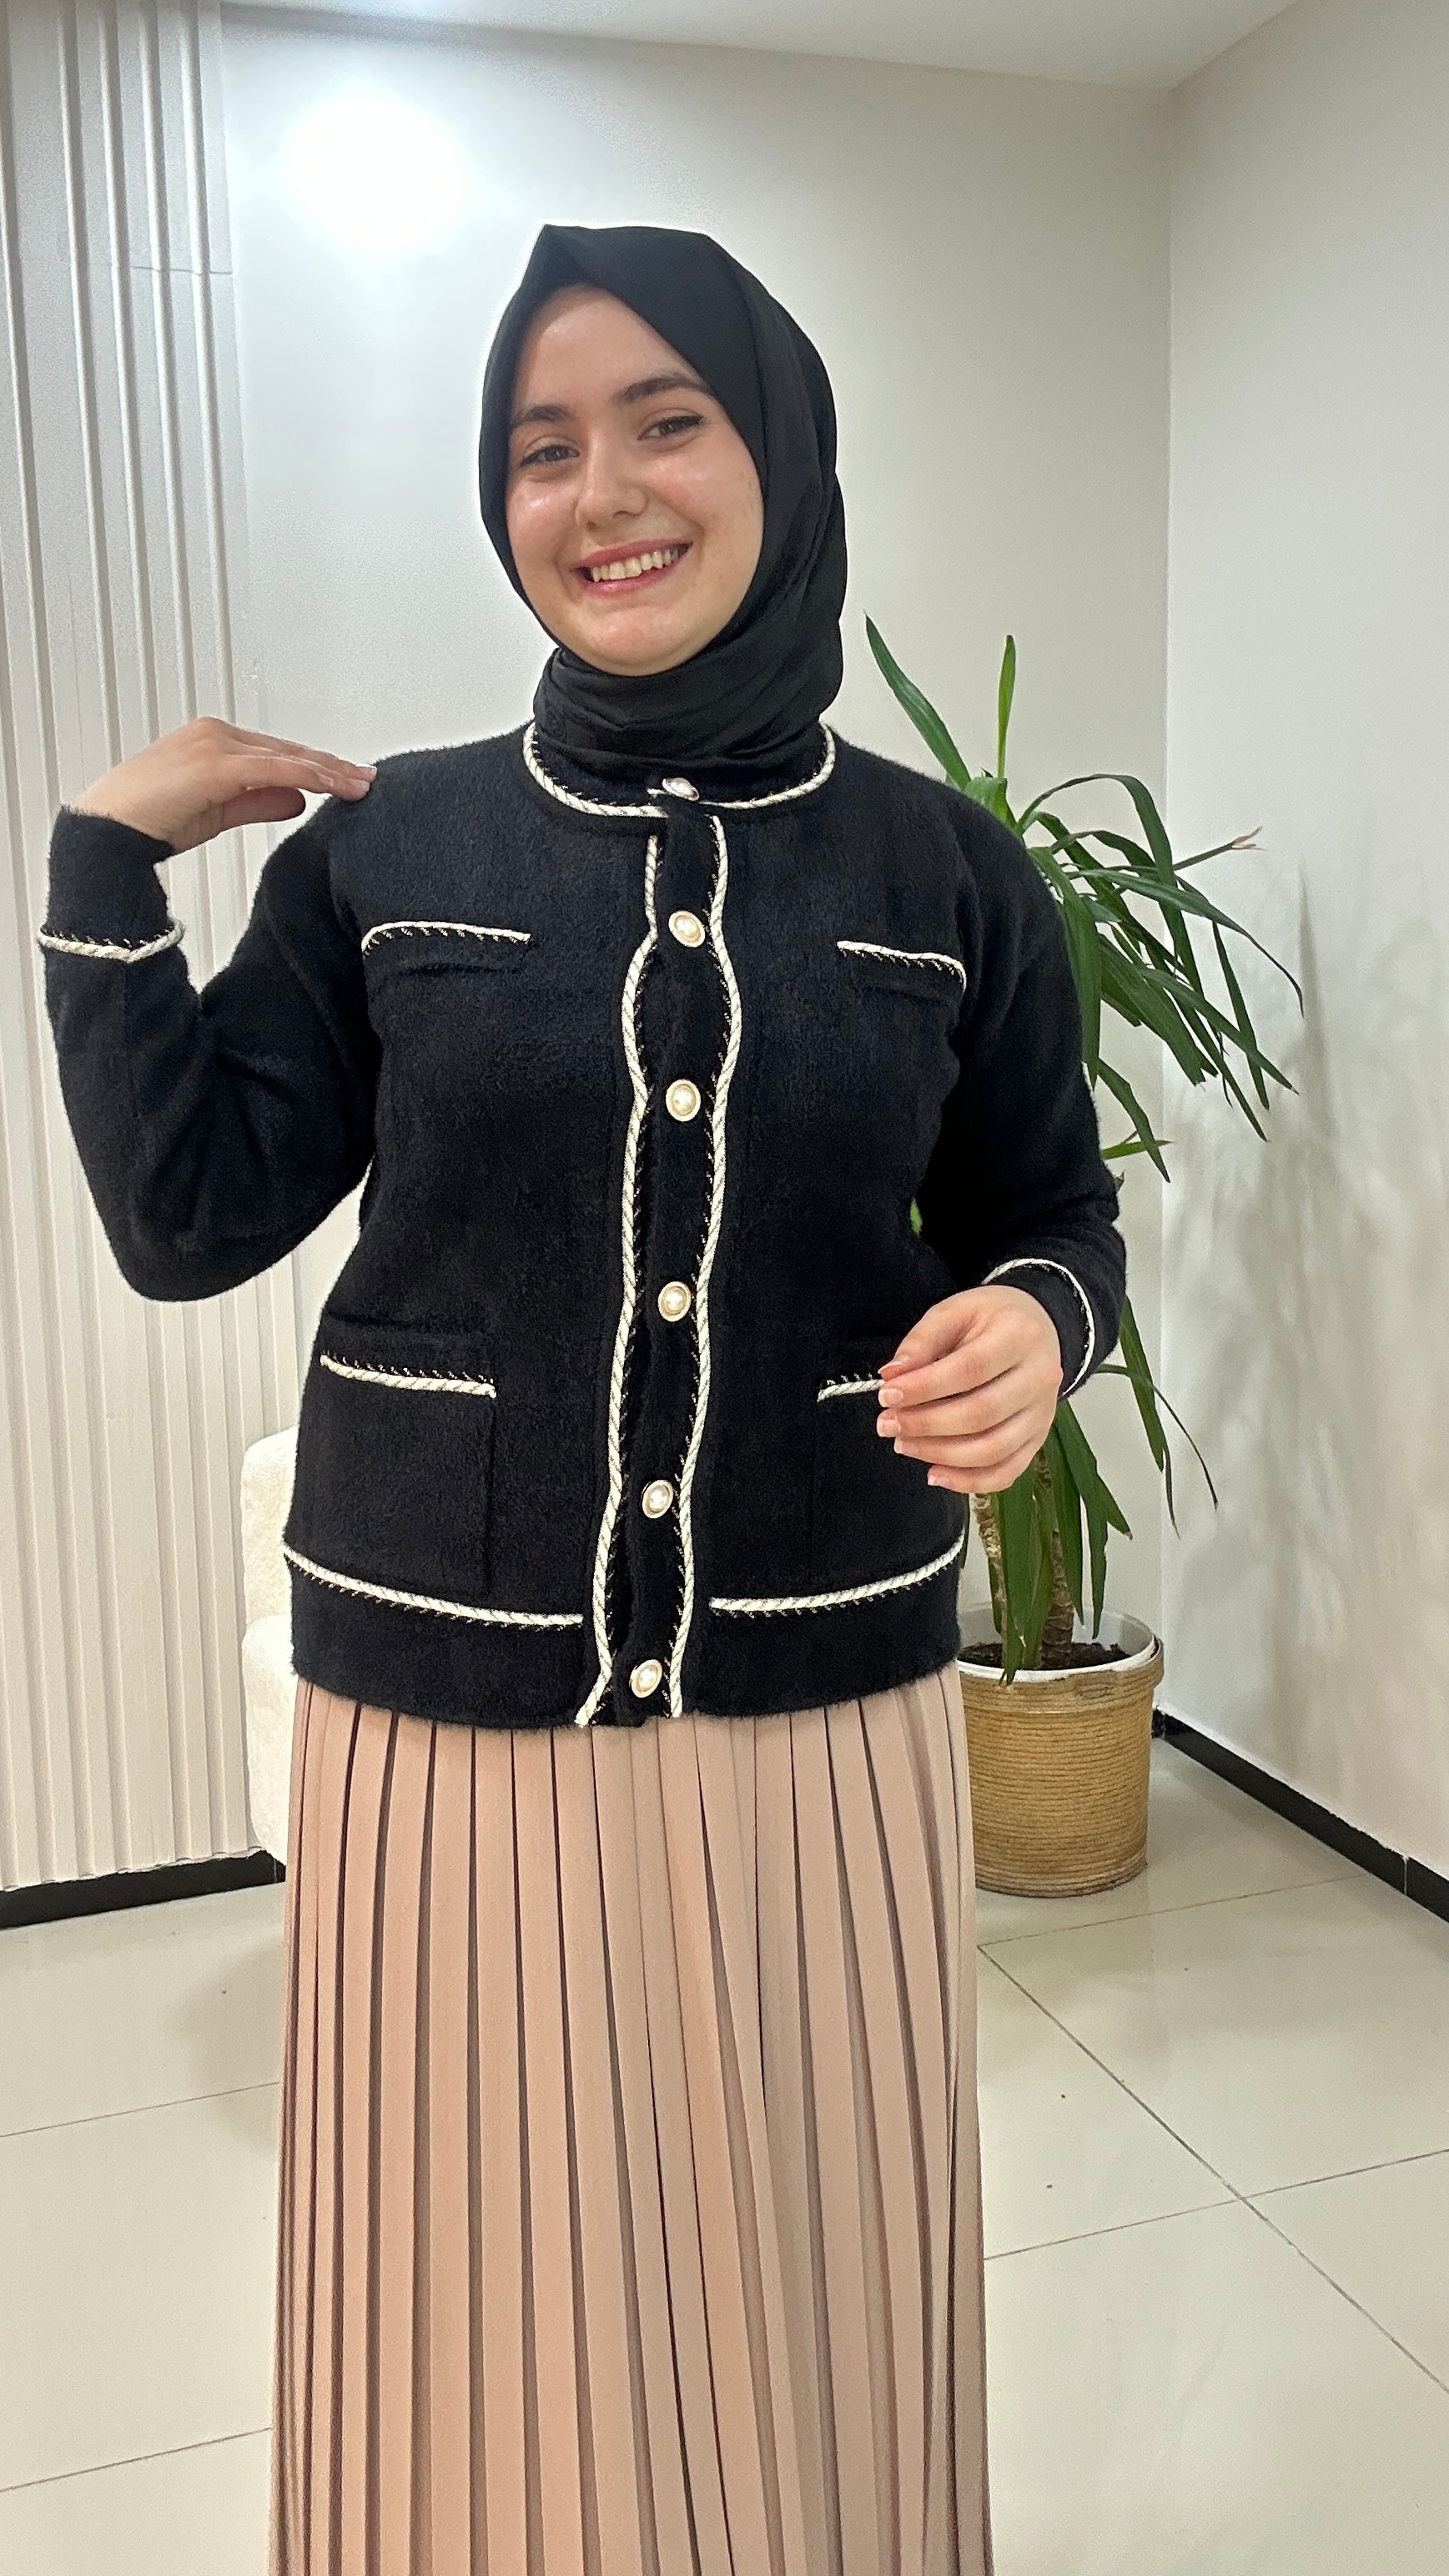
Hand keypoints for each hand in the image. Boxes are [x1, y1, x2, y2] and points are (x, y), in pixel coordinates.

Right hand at [66, 715, 375, 855]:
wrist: (109, 829)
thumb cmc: (151, 819)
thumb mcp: (219, 811)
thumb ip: (260, 801)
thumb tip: (299, 799)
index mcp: (215, 741)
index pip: (279, 752)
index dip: (317, 765)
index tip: (349, 778)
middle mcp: (218, 735)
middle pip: (290, 750)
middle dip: (333, 765)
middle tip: (368, 778)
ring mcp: (217, 745)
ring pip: (288, 756)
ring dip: (329, 770)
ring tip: (362, 784)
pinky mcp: (216, 764)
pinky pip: (276, 768)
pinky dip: (310, 775)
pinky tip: (334, 785)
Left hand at [875, 1284, 1063, 1494]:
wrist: (1035, 1329)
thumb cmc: (990, 1319)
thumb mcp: (954, 1311)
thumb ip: (922, 1341)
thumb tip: (893, 1376)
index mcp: (1019, 1336)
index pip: (971, 1369)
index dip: (925, 1388)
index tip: (888, 1395)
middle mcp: (1040, 1377)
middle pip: (981, 1413)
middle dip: (926, 1425)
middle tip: (887, 1424)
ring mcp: (1042, 1413)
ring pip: (993, 1449)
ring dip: (941, 1454)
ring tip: (904, 1444)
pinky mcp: (1038, 1438)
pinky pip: (1006, 1471)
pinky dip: (968, 1482)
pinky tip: (935, 1473)